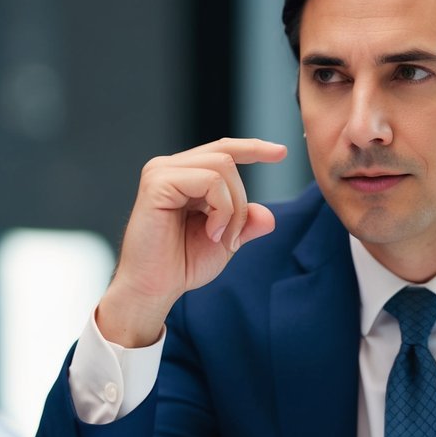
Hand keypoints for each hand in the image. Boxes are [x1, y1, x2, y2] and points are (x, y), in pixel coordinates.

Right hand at [96, 138, 287, 346]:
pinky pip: (209, 181)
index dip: (253, 148)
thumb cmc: (181, 265)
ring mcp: (160, 172)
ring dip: (233, 207)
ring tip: (220, 237)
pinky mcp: (157, 183)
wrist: (154, 289)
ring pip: (222, 166)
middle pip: (227, 157)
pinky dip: (221, 209)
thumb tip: (268, 214)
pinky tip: (211, 233)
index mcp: (183, 175)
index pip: (222, 150)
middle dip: (242, 200)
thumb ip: (246, 223)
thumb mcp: (226, 241)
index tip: (281, 152)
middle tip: (234, 237)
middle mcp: (169, 167)